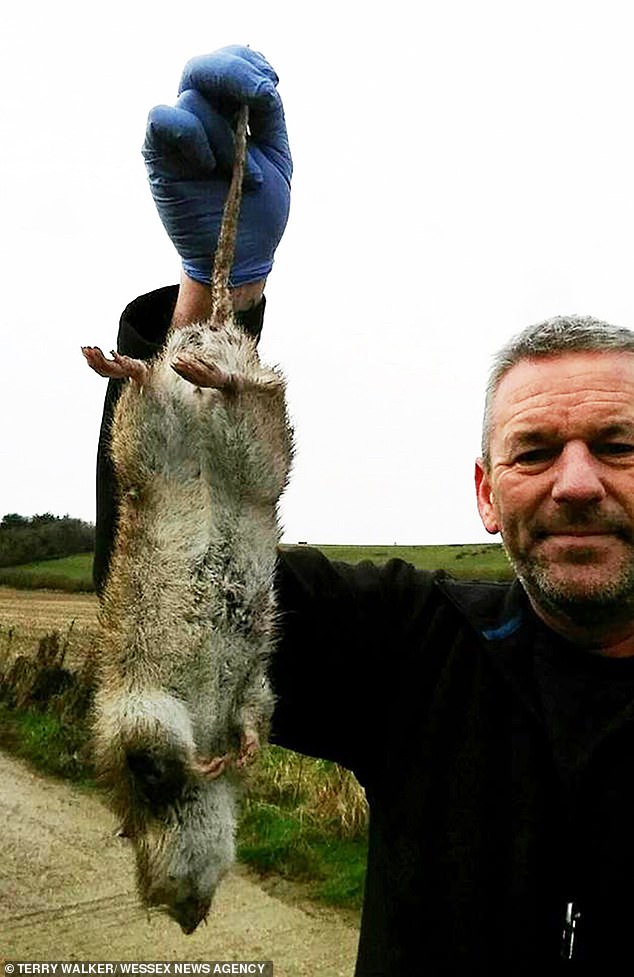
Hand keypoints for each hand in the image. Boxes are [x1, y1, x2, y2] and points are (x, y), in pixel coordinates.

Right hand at [143, 45, 291, 286]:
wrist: (242, 256)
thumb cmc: (259, 211)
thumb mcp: (276, 154)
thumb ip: (268, 113)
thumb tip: (261, 79)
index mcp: (229, 115)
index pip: (228, 65)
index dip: (248, 62)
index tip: (273, 83)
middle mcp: (200, 120)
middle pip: (202, 68)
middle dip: (235, 72)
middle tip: (262, 95)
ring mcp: (177, 137)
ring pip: (192, 97)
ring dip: (226, 135)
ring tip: (243, 176)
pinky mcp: (157, 156)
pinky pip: (163, 118)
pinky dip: (191, 134)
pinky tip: (207, 165)